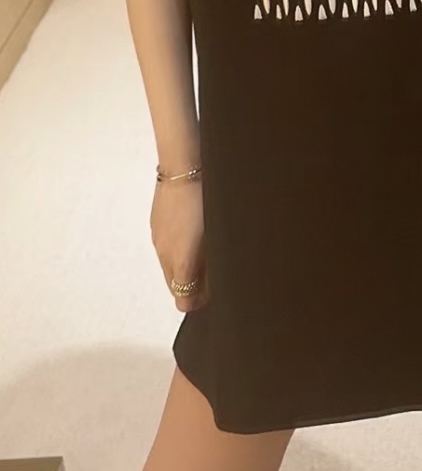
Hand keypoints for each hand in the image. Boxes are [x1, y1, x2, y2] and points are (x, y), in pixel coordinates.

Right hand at [150, 177, 207, 312]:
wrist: (185, 168)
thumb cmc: (209, 200)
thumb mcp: (218, 235)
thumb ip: (212, 265)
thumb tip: (209, 286)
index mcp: (181, 261)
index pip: (184, 302)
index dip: (199, 300)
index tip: (213, 290)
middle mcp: (165, 254)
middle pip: (174, 287)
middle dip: (191, 285)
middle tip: (212, 270)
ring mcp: (158, 239)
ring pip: (168, 267)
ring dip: (183, 265)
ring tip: (204, 246)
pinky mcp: (155, 225)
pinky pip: (164, 248)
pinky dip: (176, 248)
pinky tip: (191, 230)